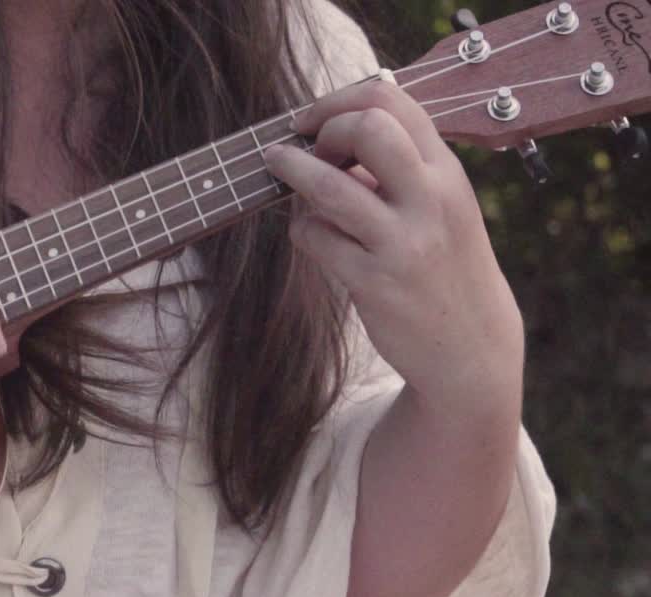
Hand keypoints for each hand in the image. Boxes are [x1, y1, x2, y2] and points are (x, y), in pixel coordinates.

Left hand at [263, 82, 523, 419]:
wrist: (472, 345)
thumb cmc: (443, 264)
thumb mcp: (438, 205)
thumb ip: (396, 169)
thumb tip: (330, 132)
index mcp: (446, 171)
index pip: (394, 101)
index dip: (340, 100)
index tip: (315, 119)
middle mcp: (431, 199)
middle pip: (368, 127)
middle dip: (324, 126)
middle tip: (304, 145)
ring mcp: (403, 242)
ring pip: (330, 186)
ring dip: (292, 169)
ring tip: (275, 164)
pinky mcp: (374, 282)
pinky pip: (317, 238)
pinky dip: (302, 228)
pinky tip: (311, 233)